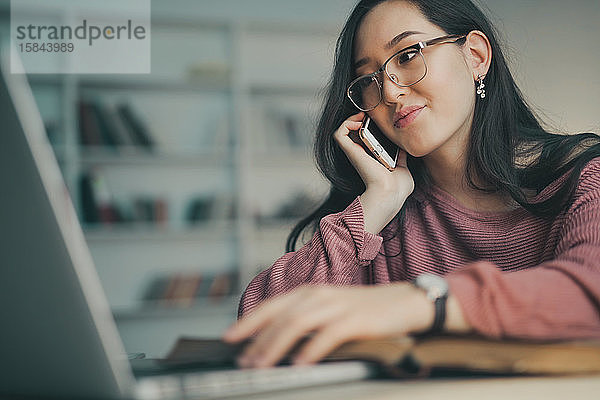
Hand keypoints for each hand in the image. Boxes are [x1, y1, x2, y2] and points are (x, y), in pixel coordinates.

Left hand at [222, 283, 433, 367]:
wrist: (404, 302)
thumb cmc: (365, 309)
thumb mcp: (329, 309)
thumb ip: (305, 319)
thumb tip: (277, 341)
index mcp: (310, 292)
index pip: (271, 306)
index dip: (248, 321)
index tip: (229, 337)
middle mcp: (319, 295)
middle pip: (280, 316)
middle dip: (257, 340)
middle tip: (243, 361)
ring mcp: (337, 305)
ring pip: (297, 323)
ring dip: (276, 346)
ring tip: (263, 365)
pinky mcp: (355, 319)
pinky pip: (327, 335)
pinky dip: (310, 350)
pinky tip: (299, 364)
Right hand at [334, 112, 413, 200]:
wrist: (391, 192)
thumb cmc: (397, 187)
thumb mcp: (403, 167)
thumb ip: (401, 157)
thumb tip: (403, 148)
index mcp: (372, 158)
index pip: (365, 138)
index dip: (369, 126)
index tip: (379, 119)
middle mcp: (361, 155)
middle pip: (353, 131)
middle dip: (359, 118)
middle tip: (370, 115)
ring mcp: (355, 153)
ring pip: (342, 130)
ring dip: (351, 118)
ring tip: (363, 116)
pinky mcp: (350, 152)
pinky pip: (339, 133)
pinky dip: (346, 123)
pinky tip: (359, 122)